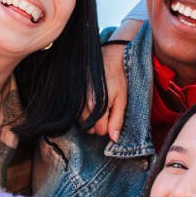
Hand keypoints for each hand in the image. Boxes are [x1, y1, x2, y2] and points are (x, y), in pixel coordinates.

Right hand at [84, 20, 140, 141]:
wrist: (107, 57)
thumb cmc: (117, 78)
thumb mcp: (122, 100)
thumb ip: (117, 121)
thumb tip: (114, 139)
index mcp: (97, 106)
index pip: (100, 131)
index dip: (108, 127)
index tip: (112, 115)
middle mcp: (83, 104)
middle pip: (90, 128)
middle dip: (99, 123)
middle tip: (107, 109)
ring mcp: (76, 100)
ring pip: (82, 122)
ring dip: (91, 118)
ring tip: (100, 103)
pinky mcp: (72, 96)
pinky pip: (76, 113)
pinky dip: (84, 111)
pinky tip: (92, 101)